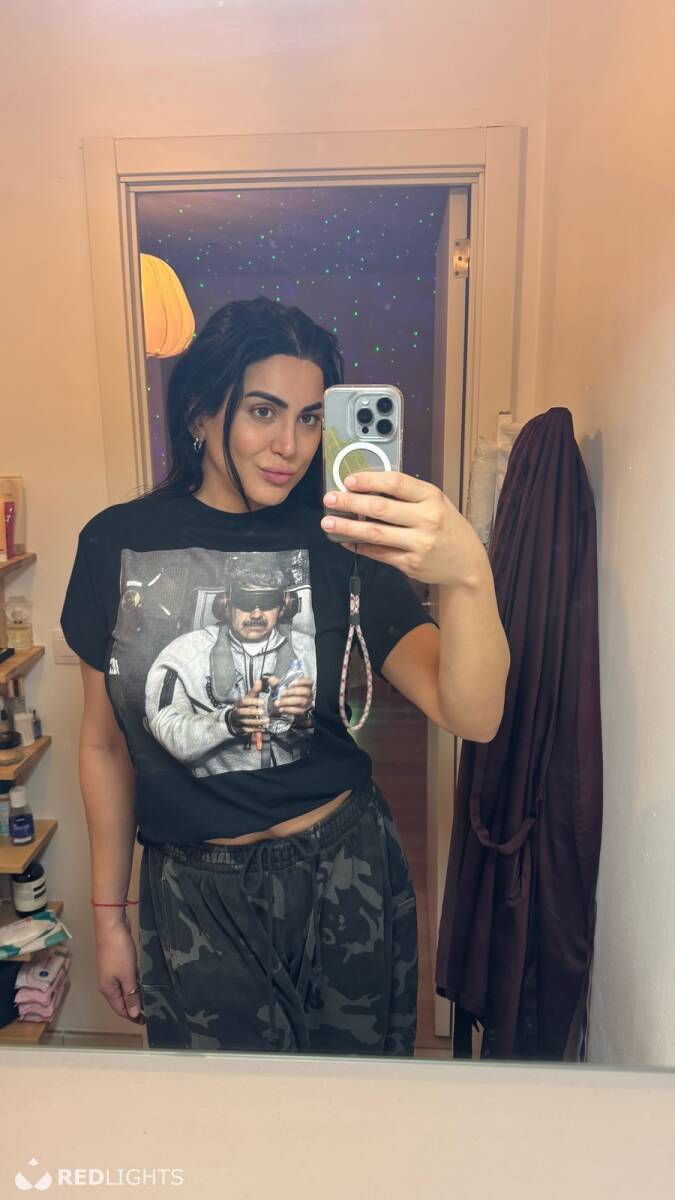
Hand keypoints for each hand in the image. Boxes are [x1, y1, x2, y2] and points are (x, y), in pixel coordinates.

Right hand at [95, 920, 144, 1024]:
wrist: (112, 926)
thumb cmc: (117, 950)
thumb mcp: (127, 975)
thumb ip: (130, 995)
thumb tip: (132, 1014)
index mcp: (108, 989)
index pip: (121, 1009)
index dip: (133, 1017)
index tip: (147, 1021)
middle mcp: (109, 983)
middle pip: (122, 1000)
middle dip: (135, 1007)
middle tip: (151, 1010)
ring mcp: (112, 973)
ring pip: (125, 989)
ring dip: (136, 994)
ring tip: (150, 998)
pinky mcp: (118, 963)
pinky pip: (127, 978)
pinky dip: (135, 982)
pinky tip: (144, 982)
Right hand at [231, 678, 267, 732]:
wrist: (235, 718)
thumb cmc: (245, 706)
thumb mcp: (249, 697)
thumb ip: (255, 690)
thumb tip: (259, 681)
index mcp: (239, 703)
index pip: (244, 701)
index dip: (253, 701)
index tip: (262, 702)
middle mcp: (237, 712)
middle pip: (243, 712)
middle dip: (253, 712)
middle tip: (263, 712)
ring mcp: (239, 721)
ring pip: (246, 722)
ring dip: (257, 722)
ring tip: (267, 720)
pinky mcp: (241, 729)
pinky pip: (247, 730)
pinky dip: (255, 729)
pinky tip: (263, 728)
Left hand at [267, 675, 313, 718]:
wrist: (286, 706)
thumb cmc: (286, 694)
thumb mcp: (280, 686)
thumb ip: (276, 682)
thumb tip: (272, 679)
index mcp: (305, 685)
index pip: (309, 681)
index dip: (302, 681)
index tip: (292, 683)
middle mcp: (308, 694)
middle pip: (305, 691)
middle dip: (293, 692)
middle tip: (282, 693)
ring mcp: (307, 703)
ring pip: (302, 701)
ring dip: (288, 701)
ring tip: (279, 702)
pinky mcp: (303, 711)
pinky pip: (298, 711)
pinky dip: (288, 709)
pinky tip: (281, 708)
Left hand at [321, 470, 487, 588]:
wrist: (466, 563)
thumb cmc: (448, 527)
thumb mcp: (437, 503)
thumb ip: (409, 495)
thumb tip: (368, 488)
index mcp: (432, 497)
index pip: (396, 483)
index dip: (369, 480)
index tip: (348, 480)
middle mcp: (427, 519)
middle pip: (381, 507)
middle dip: (350, 502)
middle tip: (329, 499)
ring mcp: (419, 544)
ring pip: (375, 533)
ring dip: (348, 527)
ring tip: (328, 523)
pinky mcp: (411, 564)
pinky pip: (379, 553)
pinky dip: (360, 547)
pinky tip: (346, 541)